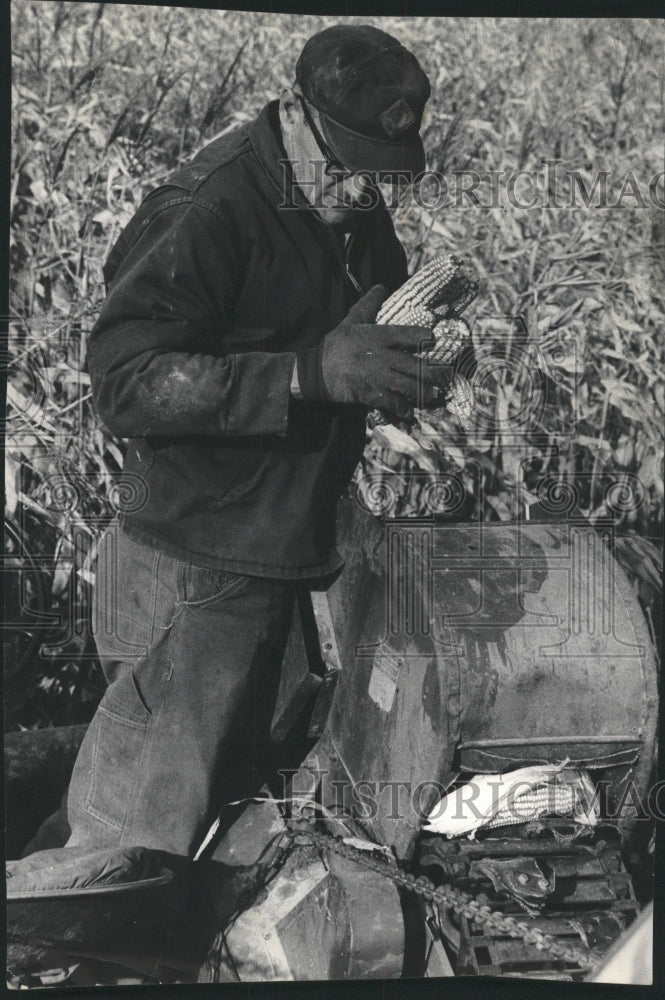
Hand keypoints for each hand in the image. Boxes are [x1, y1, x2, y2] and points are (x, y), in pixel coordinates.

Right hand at [297, 285, 449, 417]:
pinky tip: (411, 412)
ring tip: (435, 395)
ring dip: (424, 392)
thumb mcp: (351, 320)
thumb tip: (381, 286)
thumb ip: (368, 305)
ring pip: (409, 385)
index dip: (424, 337)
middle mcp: (383, 356)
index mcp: (379, 336)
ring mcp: (378, 376)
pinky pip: (393, 402)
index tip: (433, 340)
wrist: (316, 371)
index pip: (409, 334)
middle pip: (415, 365)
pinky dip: (404, 408)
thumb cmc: (336, 345)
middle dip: (434, 372)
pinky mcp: (371, 393)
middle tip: (446, 377)